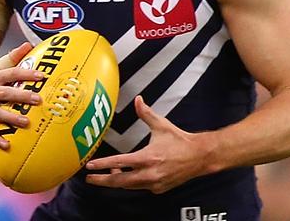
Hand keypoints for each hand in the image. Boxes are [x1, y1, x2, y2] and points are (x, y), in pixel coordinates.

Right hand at [0, 42, 42, 148]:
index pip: (11, 73)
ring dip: (11, 118)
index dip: (26, 73)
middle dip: (22, 96)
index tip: (42, 76)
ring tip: (26, 122)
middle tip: (38, 100)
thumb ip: (13, 59)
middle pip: (5, 93)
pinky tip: (7, 144)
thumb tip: (29, 45)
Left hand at [85, 96, 212, 193]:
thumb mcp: (161, 125)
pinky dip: (131, 182)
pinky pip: (140, 187)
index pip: (119, 163)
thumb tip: (138, 100)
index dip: (102, 165)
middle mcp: (149, 173)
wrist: (199, 156)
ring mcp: (154, 183)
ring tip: (110, 173)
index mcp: (148, 157)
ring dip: (117, 181)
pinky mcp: (159, 188)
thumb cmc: (180, 141)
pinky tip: (129, 175)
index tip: (90, 167)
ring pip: (129, 186)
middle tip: (90, 179)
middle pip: (119, 182)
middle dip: (102, 181)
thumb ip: (146, 113)